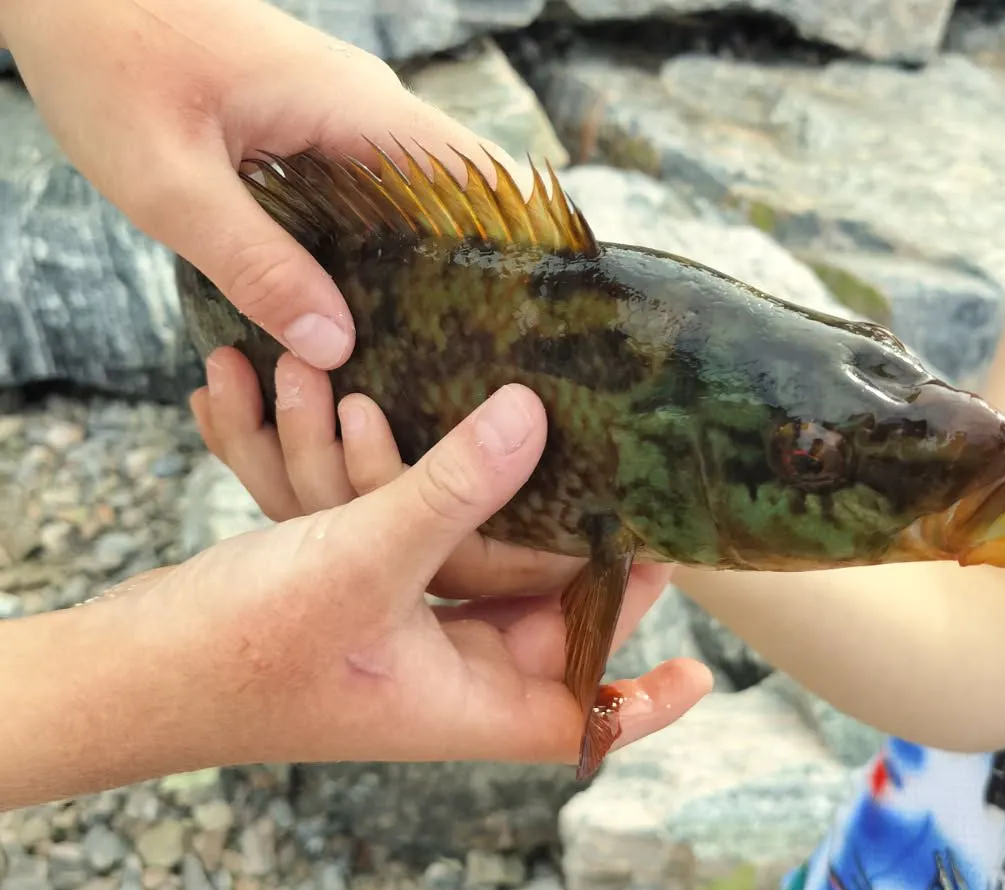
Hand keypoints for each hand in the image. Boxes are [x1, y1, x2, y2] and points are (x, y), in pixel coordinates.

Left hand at [0, 0, 512, 371]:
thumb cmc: (106, 58)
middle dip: (476, 274)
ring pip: (412, 203)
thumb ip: (256, 266)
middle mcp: (364, 112)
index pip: (478, 177)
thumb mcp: (171, 184)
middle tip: (488, 359)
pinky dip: (379, 250)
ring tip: (441, 351)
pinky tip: (368, 307)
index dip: (521, 243)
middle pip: (456, 199)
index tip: (542, 314)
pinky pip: (368, 198)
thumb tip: (337, 344)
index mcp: (355, 113)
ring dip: (426, 268)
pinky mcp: (307, 129)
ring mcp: (338, 117)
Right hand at [130, 369, 711, 769]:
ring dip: (492, 502)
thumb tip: (536, 419)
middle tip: (630, 476)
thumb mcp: (363, 562)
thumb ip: (453, 490)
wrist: (126, 670)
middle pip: (548, 618)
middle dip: (579, 549)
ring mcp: (405, 637)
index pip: (583, 717)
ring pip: (483, 568)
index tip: (705, 671)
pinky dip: (428, 497)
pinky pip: (423, 545)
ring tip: (539, 426)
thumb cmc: (241, 652)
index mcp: (467, 702)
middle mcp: (446, 678)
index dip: (643, 700)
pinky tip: (437, 433)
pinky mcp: (364, 597)